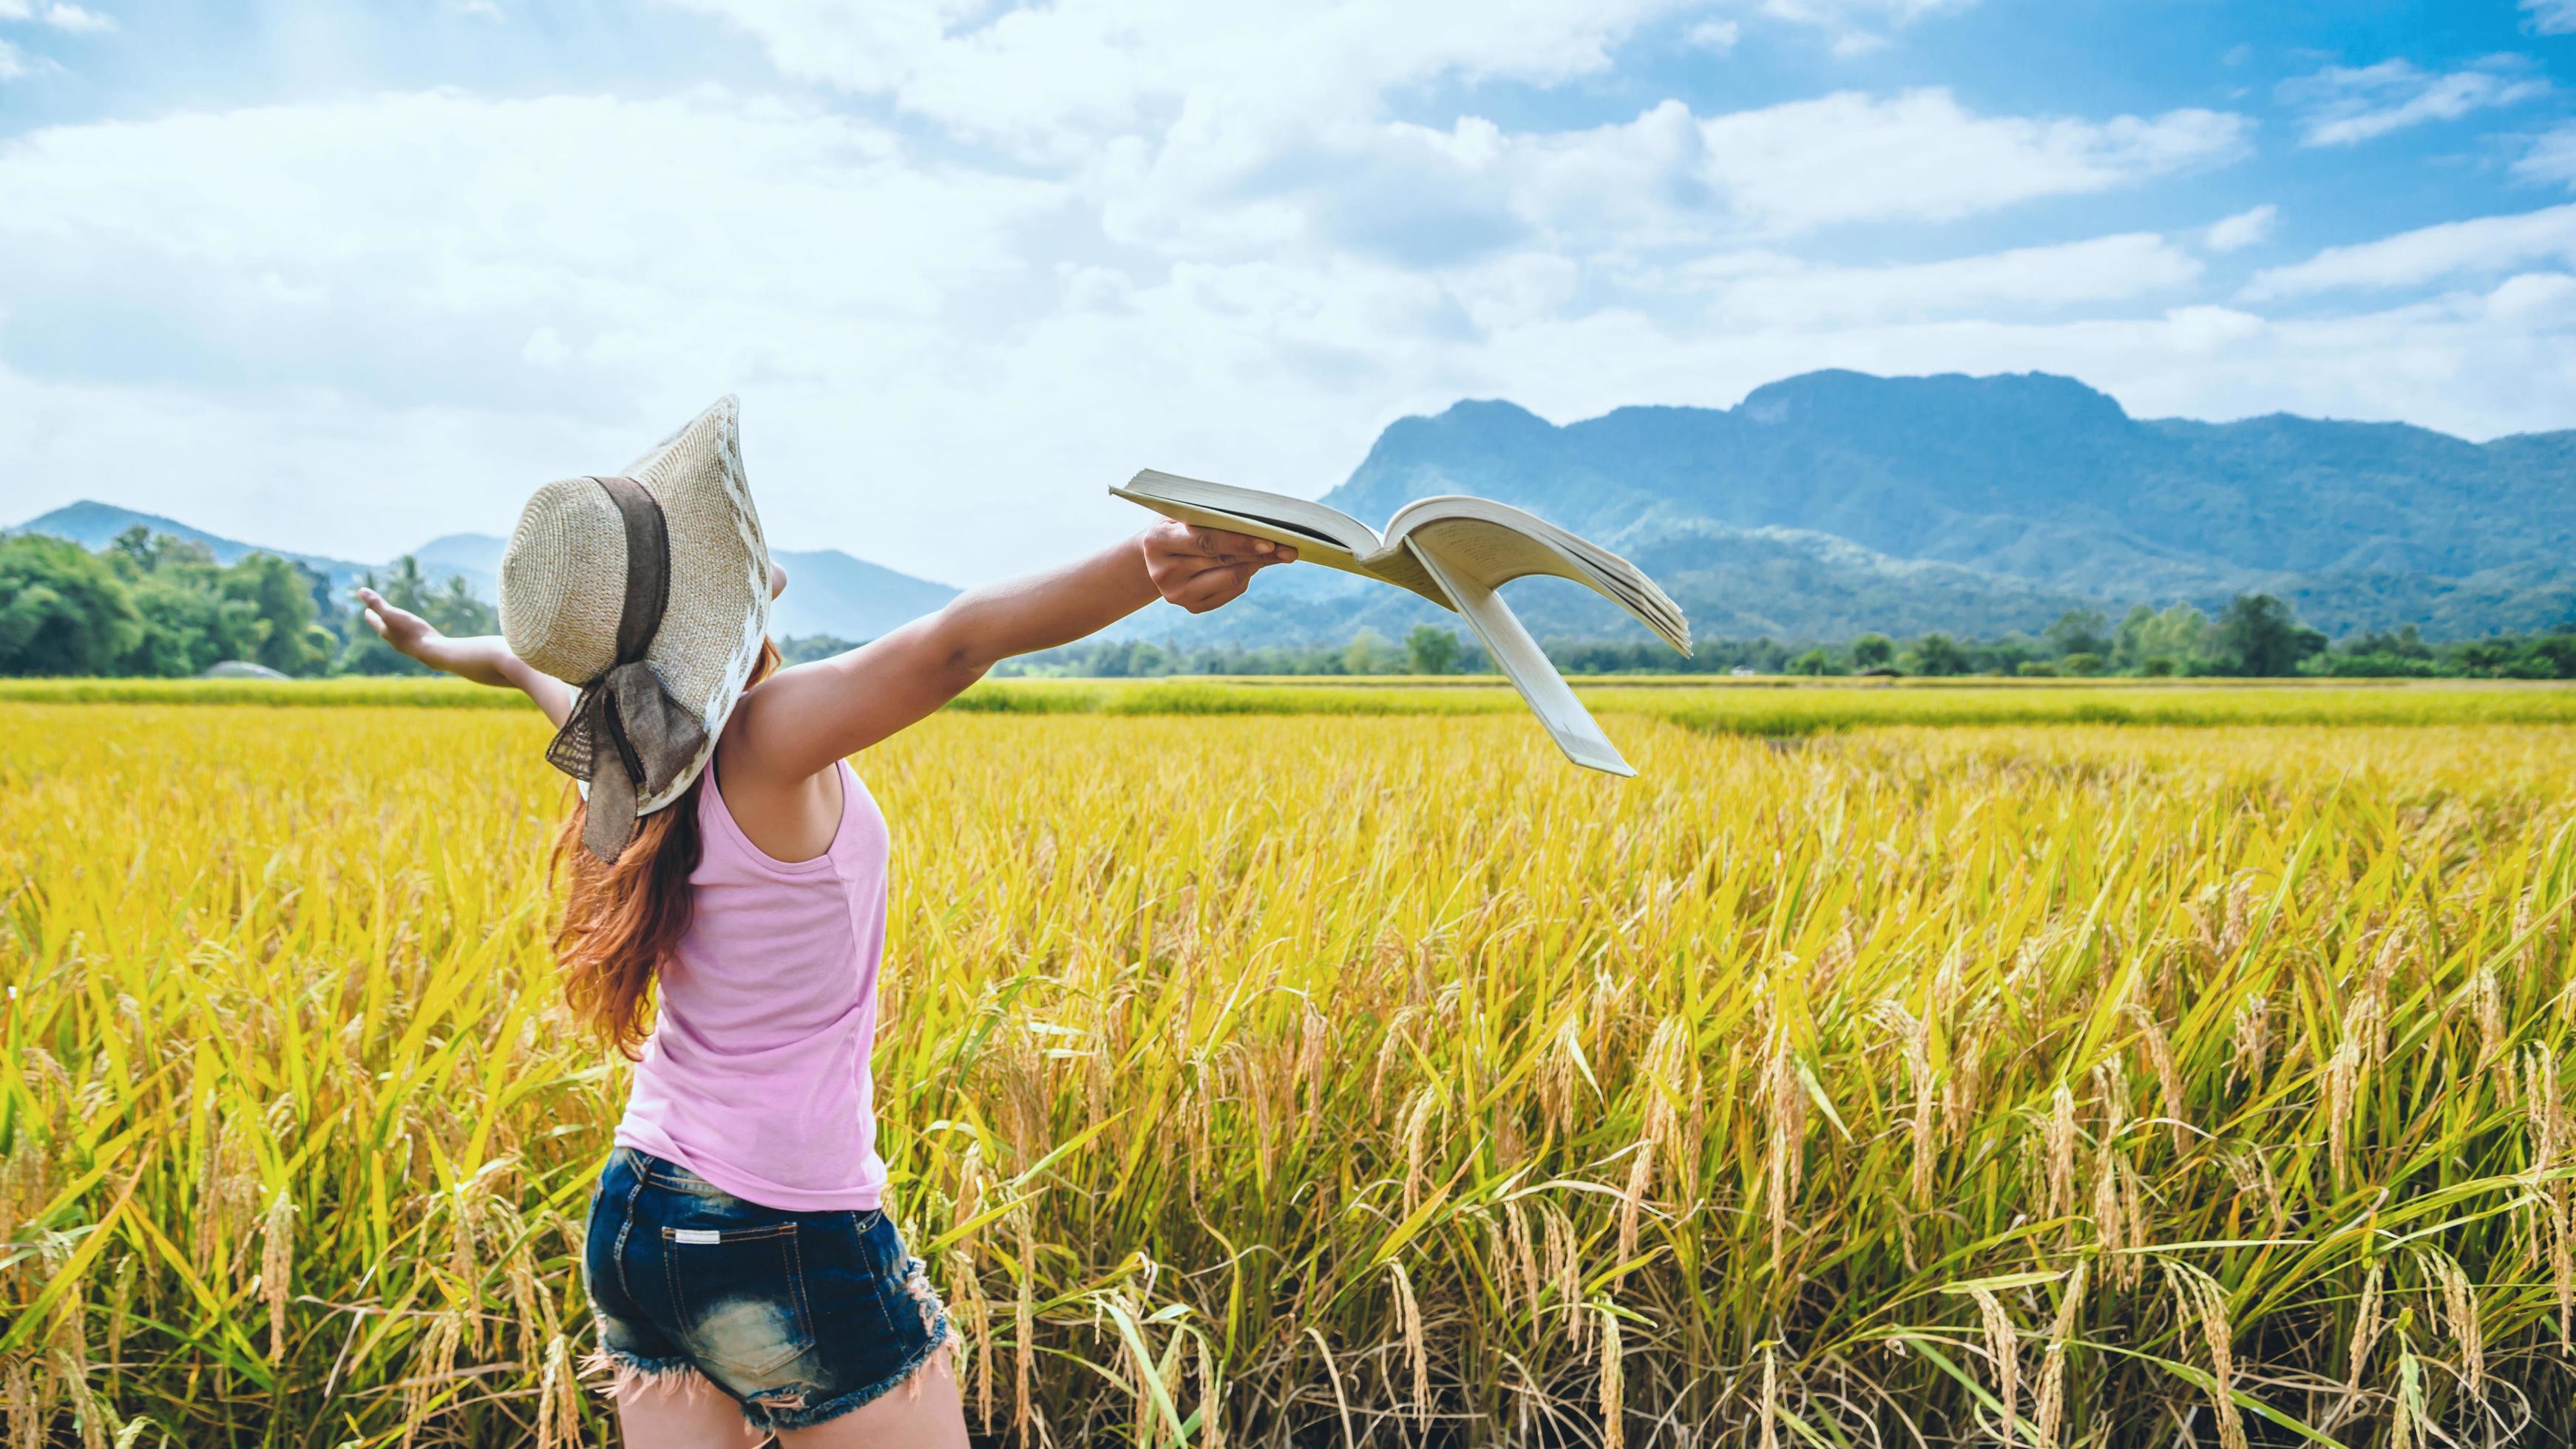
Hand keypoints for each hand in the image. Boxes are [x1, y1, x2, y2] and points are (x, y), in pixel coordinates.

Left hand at [356, 586, 444, 665]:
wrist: (431, 650)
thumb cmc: (410, 631)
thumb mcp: (390, 614)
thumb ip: (376, 603)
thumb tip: (360, 590)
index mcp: (386, 632)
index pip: (375, 621)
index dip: (370, 615)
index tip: (366, 611)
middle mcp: (395, 640)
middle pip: (385, 630)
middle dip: (382, 623)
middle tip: (379, 617)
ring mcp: (408, 645)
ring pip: (399, 636)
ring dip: (396, 630)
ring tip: (397, 626)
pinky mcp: (422, 647)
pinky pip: (413, 639)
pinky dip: (411, 634)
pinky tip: (417, 635)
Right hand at [1139, 521, 1294, 613]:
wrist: (1157, 553)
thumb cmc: (1180, 523)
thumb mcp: (1187, 512)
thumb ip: (1214, 515)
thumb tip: (1262, 523)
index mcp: (1158, 541)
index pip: (1206, 541)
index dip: (1239, 541)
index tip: (1269, 540)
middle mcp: (1163, 572)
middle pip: (1221, 561)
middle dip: (1258, 554)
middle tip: (1288, 549)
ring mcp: (1177, 594)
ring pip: (1230, 577)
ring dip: (1257, 563)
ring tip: (1280, 552)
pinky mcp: (1192, 607)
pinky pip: (1231, 590)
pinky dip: (1247, 575)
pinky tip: (1255, 563)